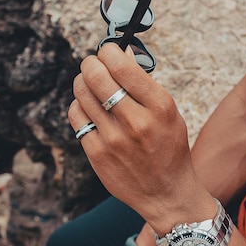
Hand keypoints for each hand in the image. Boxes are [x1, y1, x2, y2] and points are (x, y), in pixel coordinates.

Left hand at [68, 43, 214, 235]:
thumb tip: (120, 52)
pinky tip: (90, 108)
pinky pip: (77, 116)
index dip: (108, 52)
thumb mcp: (169, 113)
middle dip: (91, 63)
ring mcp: (114, 140)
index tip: (108, 52)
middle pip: (95, 75)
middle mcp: (136, 122)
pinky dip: (80, 106)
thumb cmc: (168, 148)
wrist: (167, 193)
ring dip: (82, 82)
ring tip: (91, 85)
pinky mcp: (97, 154)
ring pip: (81, 93)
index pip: (121, 65)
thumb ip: (144, 84)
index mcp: (160, 106)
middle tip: (94, 65)